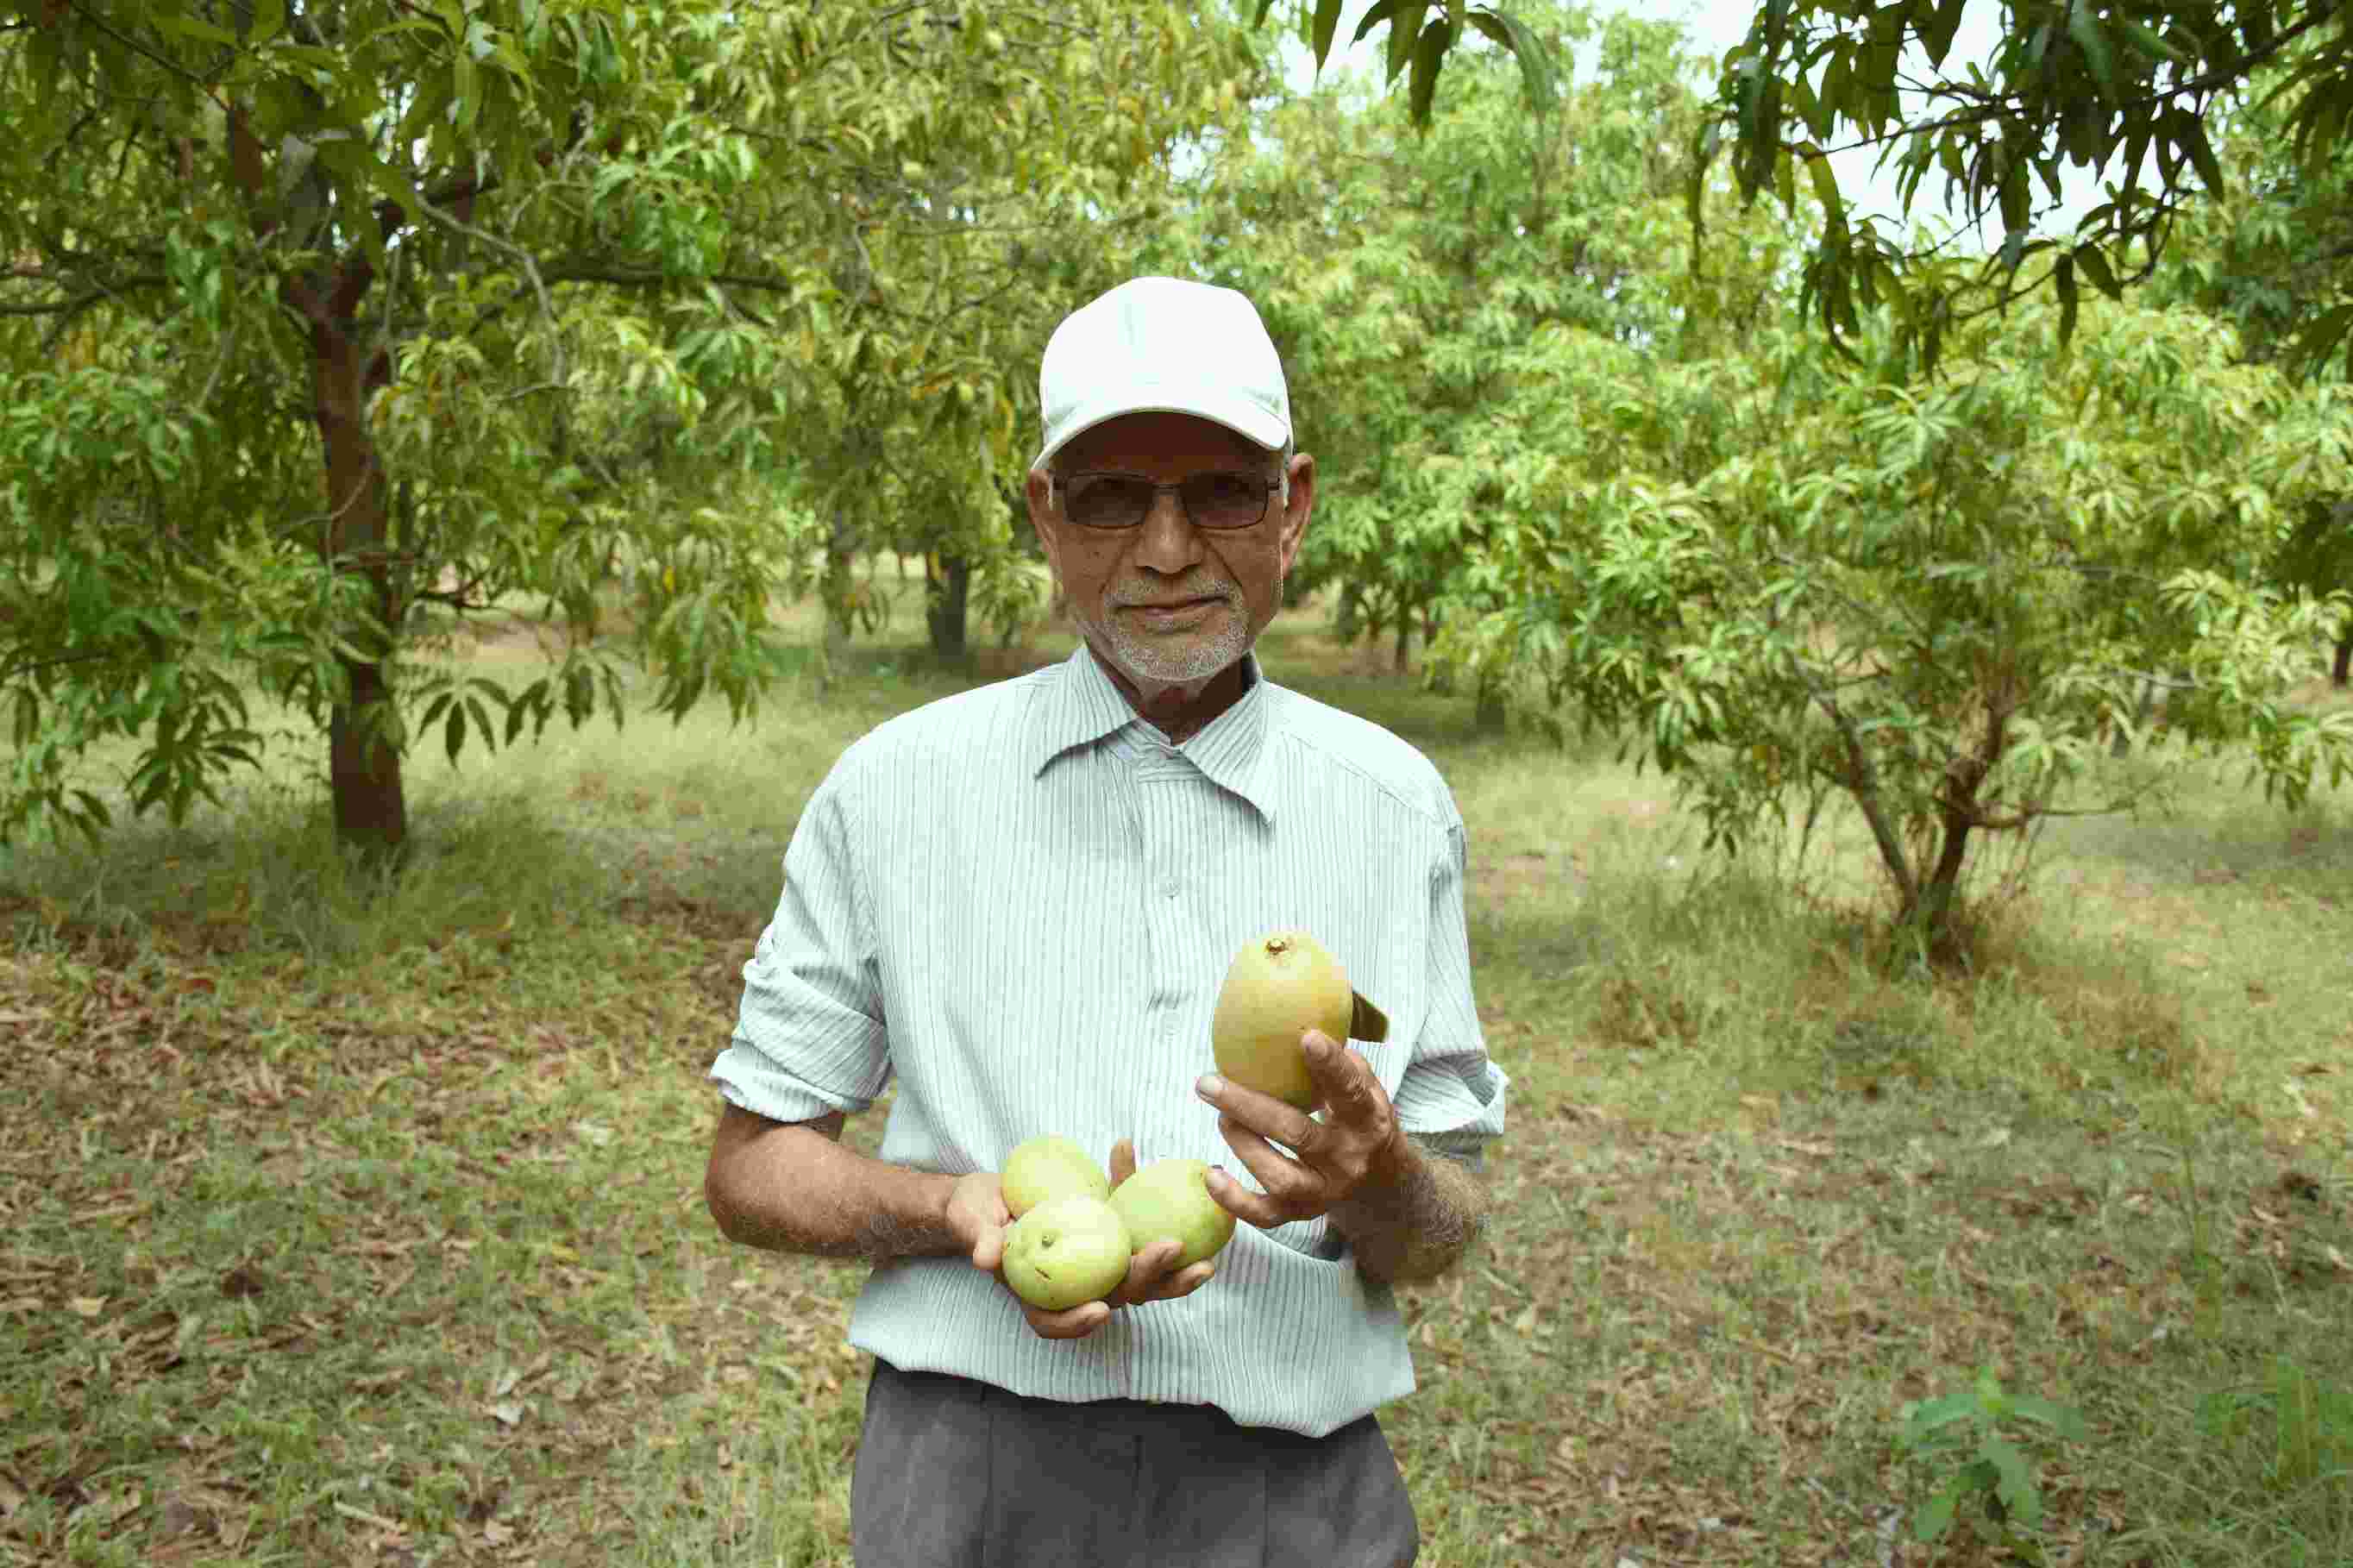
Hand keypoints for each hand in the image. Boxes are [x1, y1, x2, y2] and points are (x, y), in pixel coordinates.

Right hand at [954, 1139, 1217, 1340]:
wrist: (990, 1195)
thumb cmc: (976, 1216)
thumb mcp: (973, 1224)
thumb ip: (982, 1239)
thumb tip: (985, 1259)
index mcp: (1038, 1294)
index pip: (1056, 1321)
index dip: (1078, 1323)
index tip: (1100, 1309)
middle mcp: (1075, 1284)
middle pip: (1115, 1295)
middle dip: (1150, 1280)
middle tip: (1173, 1250)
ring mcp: (1098, 1261)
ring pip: (1140, 1273)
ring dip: (1174, 1268)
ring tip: (1207, 1260)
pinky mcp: (1111, 1234)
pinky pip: (1135, 1225)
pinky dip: (1147, 1200)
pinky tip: (1149, 1167)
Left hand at [1196, 1030, 1407, 1228]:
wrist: (1382, 1185)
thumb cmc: (1360, 1120)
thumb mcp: (1367, 1090)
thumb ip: (1341, 1062)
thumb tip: (1303, 1019)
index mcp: (1367, 1119)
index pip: (1350, 1090)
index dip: (1330, 1065)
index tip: (1306, 1037)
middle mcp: (1348, 1158)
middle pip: (1297, 1133)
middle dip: (1247, 1105)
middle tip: (1207, 1081)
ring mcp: (1325, 1191)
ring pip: (1279, 1175)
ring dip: (1242, 1143)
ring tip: (1222, 1117)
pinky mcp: (1302, 1214)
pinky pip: (1265, 1215)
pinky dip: (1233, 1199)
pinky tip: (1210, 1175)